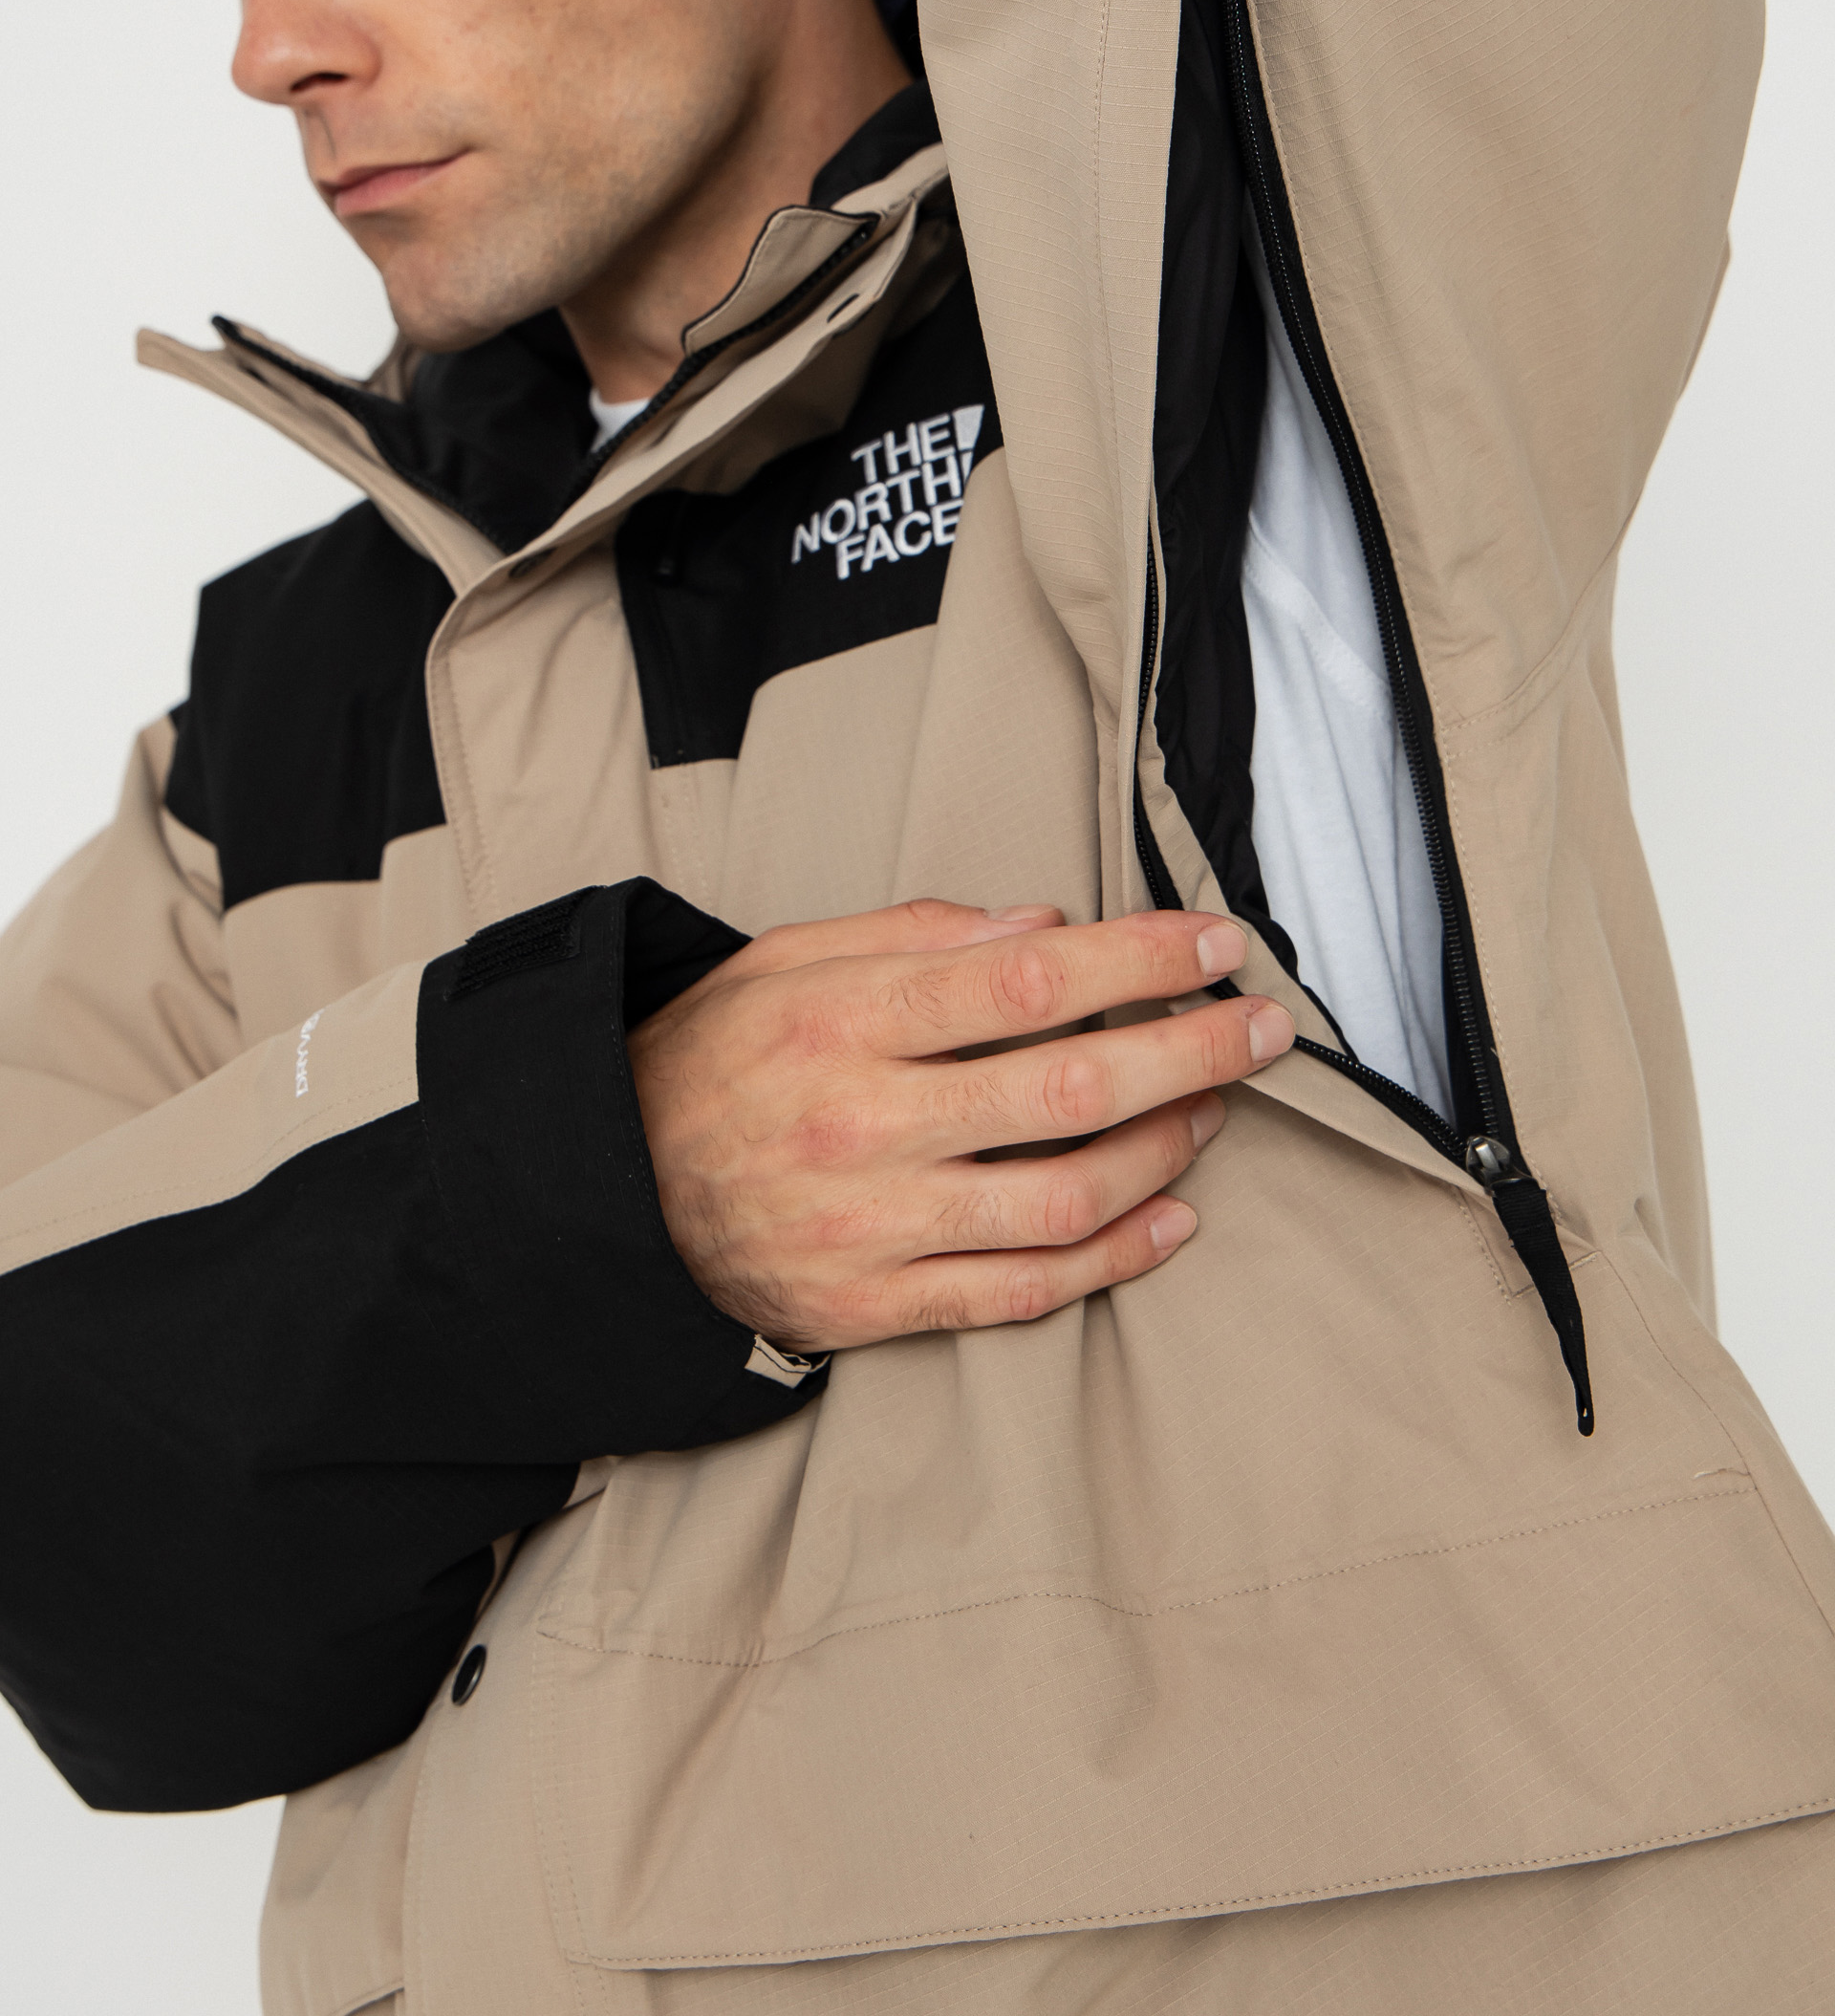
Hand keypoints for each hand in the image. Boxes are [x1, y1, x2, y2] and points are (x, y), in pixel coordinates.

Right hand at [628, 898, 1293, 1351]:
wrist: (609, 1194)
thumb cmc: (712, 1057)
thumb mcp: (789, 958)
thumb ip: (917, 933)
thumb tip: (1050, 927)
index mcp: (842, 1018)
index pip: (1028, 981)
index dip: (1141, 961)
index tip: (1214, 946)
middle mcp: (862, 1123)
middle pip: (1071, 1087)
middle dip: (1192, 1052)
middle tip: (1261, 1028)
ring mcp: (871, 1228)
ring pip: (1063, 1198)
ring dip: (1167, 1151)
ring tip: (1215, 1112)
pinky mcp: (873, 1309)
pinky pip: (1023, 1293)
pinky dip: (1114, 1257)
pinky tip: (1171, 1218)